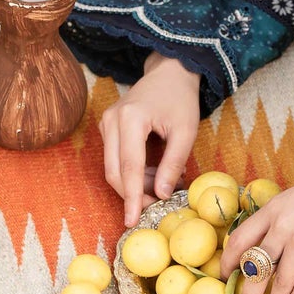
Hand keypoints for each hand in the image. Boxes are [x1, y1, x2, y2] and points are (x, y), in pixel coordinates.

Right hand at [99, 51, 201, 227]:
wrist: (170, 72)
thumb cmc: (181, 99)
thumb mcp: (186, 131)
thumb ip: (174, 163)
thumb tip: (163, 194)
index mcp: (131, 118)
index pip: (128, 167)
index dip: (132, 197)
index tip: (133, 220)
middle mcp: (112, 120)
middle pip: (114, 171)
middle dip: (132, 194)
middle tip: (156, 207)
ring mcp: (106, 123)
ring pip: (112, 168)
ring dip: (134, 184)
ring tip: (162, 185)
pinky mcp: (108, 127)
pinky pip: (115, 159)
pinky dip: (132, 172)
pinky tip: (153, 173)